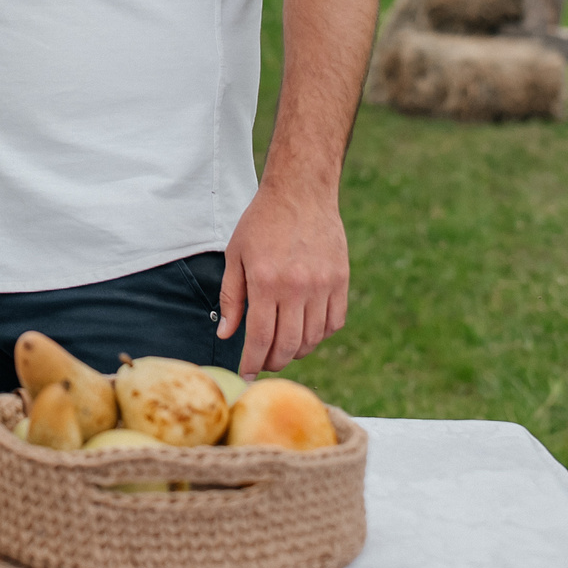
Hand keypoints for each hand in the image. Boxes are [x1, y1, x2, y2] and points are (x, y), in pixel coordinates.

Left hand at [216, 176, 348, 374]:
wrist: (301, 192)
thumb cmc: (262, 222)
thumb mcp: (235, 255)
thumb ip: (231, 297)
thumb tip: (226, 335)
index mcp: (266, 282)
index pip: (259, 338)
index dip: (252, 363)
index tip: (247, 375)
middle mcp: (296, 288)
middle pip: (288, 345)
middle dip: (273, 362)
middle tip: (264, 364)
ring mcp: (323, 285)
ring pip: (312, 338)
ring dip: (297, 351)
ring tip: (283, 349)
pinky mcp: (340, 281)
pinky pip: (334, 322)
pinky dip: (320, 335)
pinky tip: (306, 331)